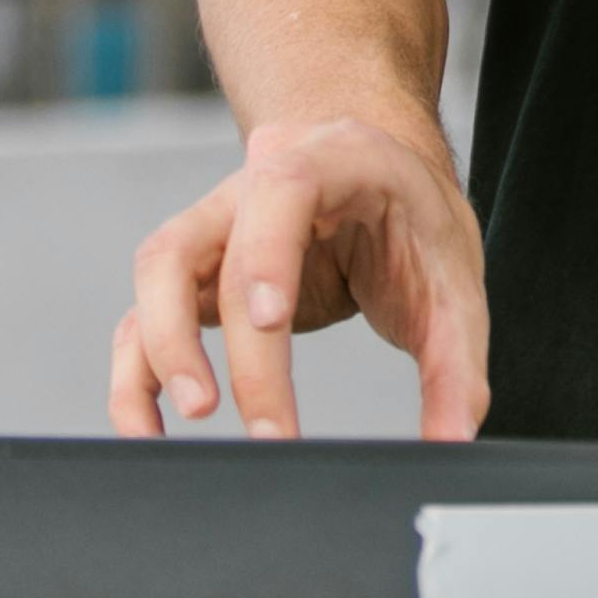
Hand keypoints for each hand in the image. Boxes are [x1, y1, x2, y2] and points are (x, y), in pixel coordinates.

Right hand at [110, 112, 489, 439]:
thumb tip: (453, 439)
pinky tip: (151, 428)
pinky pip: (146, 314)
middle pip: (218, 250)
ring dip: (162, 351)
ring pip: (158, 271)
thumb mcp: (455, 284)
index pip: (283, 186)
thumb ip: (457, 366)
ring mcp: (217, 220)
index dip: (267, 253)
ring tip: (195, 418)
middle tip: (272, 430)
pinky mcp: (196, 269)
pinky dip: (140, 372)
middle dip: (240, 352)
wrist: (382, 183)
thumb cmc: (415, 222)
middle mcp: (258, 179)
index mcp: (332, 158)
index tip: (269, 323)